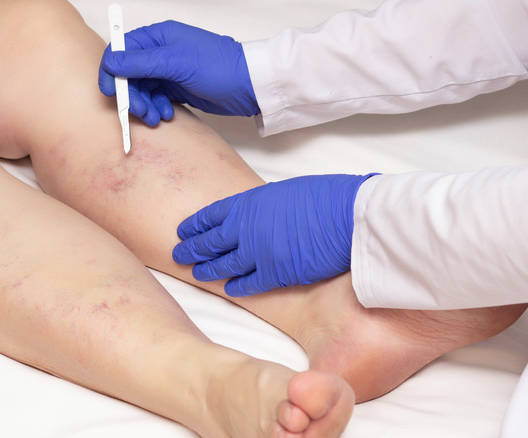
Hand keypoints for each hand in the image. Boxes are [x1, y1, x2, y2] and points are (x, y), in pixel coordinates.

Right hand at [98, 20, 258, 125]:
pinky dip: (157, 107)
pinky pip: (156, 98)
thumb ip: (141, 63)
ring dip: (144, 105)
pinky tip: (167, 114)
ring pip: (142, 89)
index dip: (113, 72)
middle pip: (129, 74)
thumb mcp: (176, 63)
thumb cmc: (219, 67)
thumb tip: (111, 63)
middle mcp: (160, 52)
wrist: (248, 86)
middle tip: (139, 112)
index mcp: (157, 36)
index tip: (113, 92)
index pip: (121, 51)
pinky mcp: (177, 88)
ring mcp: (168, 71)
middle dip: (130, 95)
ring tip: (156, 117)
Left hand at [173, 174, 376, 296]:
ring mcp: (258, 253)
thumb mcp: (287, 191)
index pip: (211, 215)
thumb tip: (263, 213)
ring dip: (208, 269)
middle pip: (210, 241)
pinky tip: (230, 289)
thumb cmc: (327, 197)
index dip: (195, 224)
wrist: (348, 216)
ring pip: (224, 265)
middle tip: (179, 253)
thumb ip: (267, 205)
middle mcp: (246, 228)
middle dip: (192, 248)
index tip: (184, 229)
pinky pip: (249, 283)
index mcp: (249, 202)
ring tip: (197, 272)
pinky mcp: (275, 274)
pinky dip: (237, 286)